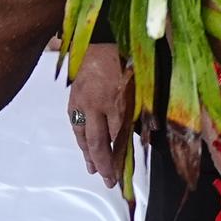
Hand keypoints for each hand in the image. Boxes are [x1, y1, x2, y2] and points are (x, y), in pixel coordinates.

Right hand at [67, 43, 132, 187]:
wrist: (99, 38)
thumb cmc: (127, 59)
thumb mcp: (143, 83)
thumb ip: (144, 109)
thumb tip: (148, 135)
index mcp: (116, 102)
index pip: (118, 138)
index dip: (120, 159)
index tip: (122, 175)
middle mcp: (95, 106)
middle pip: (97, 143)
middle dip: (103, 164)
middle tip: (108, 182)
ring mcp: (80, 103)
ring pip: (82, 136)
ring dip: (88, 155)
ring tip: (93, 170)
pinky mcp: (72, 99)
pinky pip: (75, 124)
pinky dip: (80, 138)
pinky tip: (83, 147)